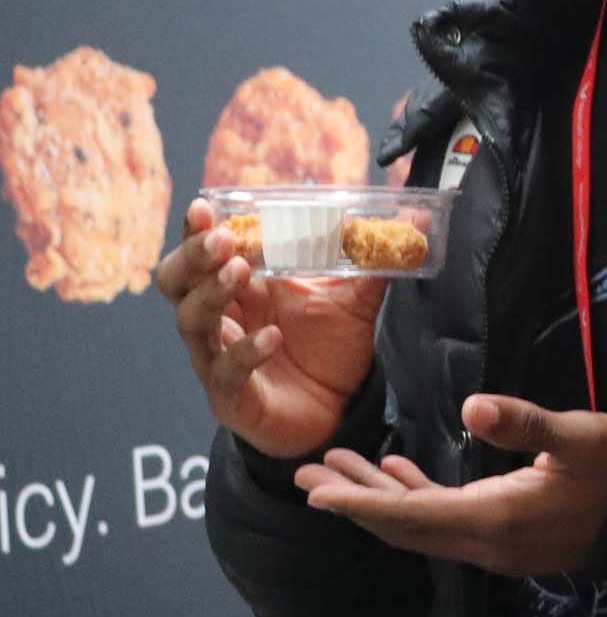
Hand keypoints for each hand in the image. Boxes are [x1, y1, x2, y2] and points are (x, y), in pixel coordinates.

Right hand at [154, 198, 383, 459]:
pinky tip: (273, 337)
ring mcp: (219, 358)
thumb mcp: (353, 299)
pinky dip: (247, 351)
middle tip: (222, 239)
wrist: (337, 410)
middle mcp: (221, 320)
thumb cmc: (330, 349)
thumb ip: (375, 260)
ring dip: (213, 294)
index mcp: (241, 289)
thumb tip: (418, 217)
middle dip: (194, 257)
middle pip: (177, 282)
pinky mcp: (233, 396)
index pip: (201, 254)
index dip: (197, 231)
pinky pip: (226, 371)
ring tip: (241, 272)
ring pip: (191, 322)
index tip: (205, 206)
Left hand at [294, 393, 606, 577]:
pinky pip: (449, 522)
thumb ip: (525, 423)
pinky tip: (399, 473)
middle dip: (354, 501)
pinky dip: (417, 499)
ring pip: (423, 525)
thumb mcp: (581, 436)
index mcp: (497, 518)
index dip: (360, 502)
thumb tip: (472, 404)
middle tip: (304, 476)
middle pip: (405, 526)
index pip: (412, 515)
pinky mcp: (512, 536)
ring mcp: (500, 545)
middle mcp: (488, 543)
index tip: (314, 491)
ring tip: (336, 470)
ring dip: (380, 499)